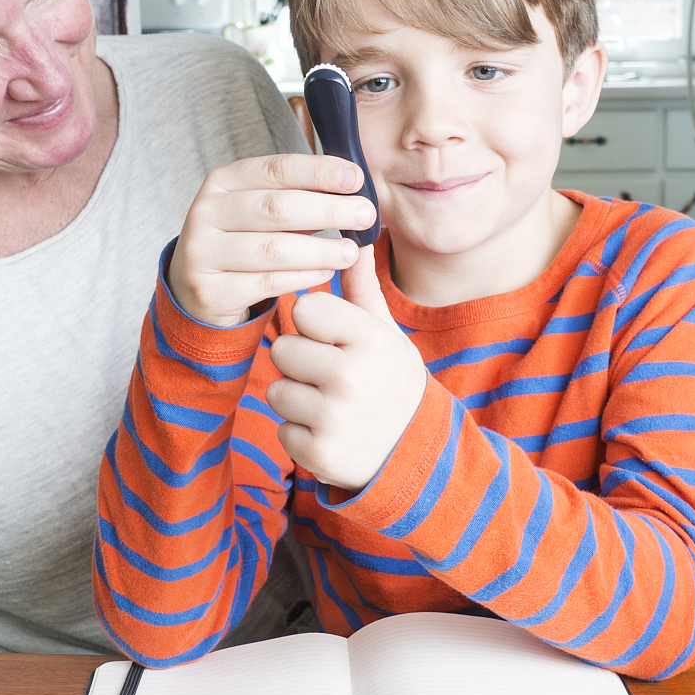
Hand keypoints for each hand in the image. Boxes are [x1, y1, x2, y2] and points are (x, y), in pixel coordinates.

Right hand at [167, 154, 377, 326]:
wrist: (199, 291)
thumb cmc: (244, 243)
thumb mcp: (261, 212)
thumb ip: (298, 197)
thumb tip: (353, 186)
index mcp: (222, 182)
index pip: (276, 169)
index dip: (319, 172)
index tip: (356, 178)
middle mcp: (207, 212)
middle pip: (277, 207)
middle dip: (328, 209)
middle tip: (366, 214)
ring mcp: (203, 252)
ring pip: (273, 249)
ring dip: (320, 249)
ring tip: (352, 251)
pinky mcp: (211, 290)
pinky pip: (266, 283)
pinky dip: (302, 277)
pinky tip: (327, 272)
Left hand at [266, 247, 427, 492]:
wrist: (417, 456)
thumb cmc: (393, 384)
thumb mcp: (387, 335)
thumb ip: (363, 289)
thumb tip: (355, 238)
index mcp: (369, 339)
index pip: (305, 308)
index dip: (315, 324)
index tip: (334, 340)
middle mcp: (351, 377)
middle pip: (283, 349)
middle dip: (301, 363)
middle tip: (333, 379)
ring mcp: (333, 418)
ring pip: (277, 390)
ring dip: (297, 399)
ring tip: (332, 406)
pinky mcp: (317, 453)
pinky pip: (282, 429)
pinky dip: (300, 433)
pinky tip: (330, 432)